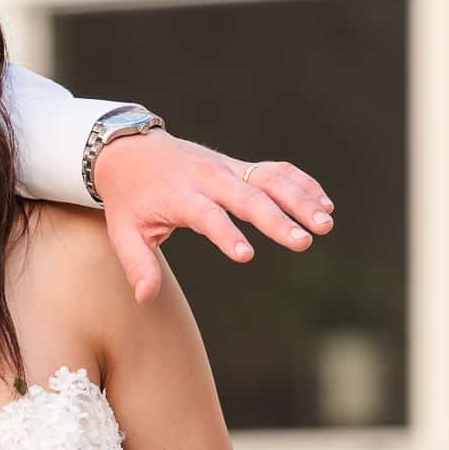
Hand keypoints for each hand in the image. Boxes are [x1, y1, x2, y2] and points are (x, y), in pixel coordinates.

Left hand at [94, 130, 334, 301]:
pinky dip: (301, 183)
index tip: (246, 256)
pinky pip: (276, 170)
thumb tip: (144, 299)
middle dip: (277, 219)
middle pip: (247, 196)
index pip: (206, 215)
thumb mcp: (123, 231)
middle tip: (303, 242)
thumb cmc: (129, 199)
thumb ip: (137, 264)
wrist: (129, 150)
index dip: (225, 234)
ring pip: (269, 179)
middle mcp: (207, 178)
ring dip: (300, 199)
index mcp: (178, 196)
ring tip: (325, 224)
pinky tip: (324, 204)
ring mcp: (226, 169)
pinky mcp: (239, 166)